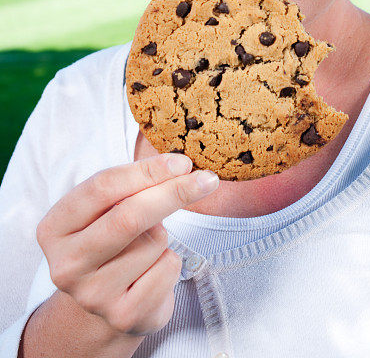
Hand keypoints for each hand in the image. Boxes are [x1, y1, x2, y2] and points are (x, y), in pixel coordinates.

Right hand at [36, 154, 218, 335]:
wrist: (108, 300)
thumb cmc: (112, 240)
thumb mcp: (107, 208)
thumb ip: (131, 185)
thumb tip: (180, 168)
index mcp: (55, 228)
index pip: (103, 187)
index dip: (147, 170)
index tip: (182, 161)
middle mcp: (66, 264)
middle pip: (129, 216)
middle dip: (173, 192)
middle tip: (207, 179)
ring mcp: (92, 294)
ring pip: (154, 242)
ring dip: (164, 235)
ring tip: (145, 246)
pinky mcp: (123, 315)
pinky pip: (167, 268)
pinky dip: (171, 261)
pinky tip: (151, 271)